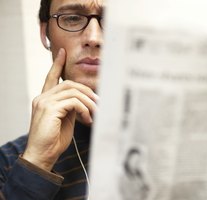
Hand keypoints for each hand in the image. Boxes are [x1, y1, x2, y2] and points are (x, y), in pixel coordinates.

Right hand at [23, 48, 97, 170]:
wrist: (42, 155)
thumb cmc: (54, 139)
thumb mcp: (65, 119)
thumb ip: (71, 107)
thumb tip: (85, 101)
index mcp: (45, 99)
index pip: (51, 77)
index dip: (57, 64)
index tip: (62, 53)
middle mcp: (42, 97)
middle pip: (70, 84)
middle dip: (88, 92)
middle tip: (99, 104)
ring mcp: (44, 102)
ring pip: (74, 92)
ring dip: (89, 103)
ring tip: (95, 114)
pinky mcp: (49, 109)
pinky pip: (74, 102)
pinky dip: (84, 109)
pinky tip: (87, 119)